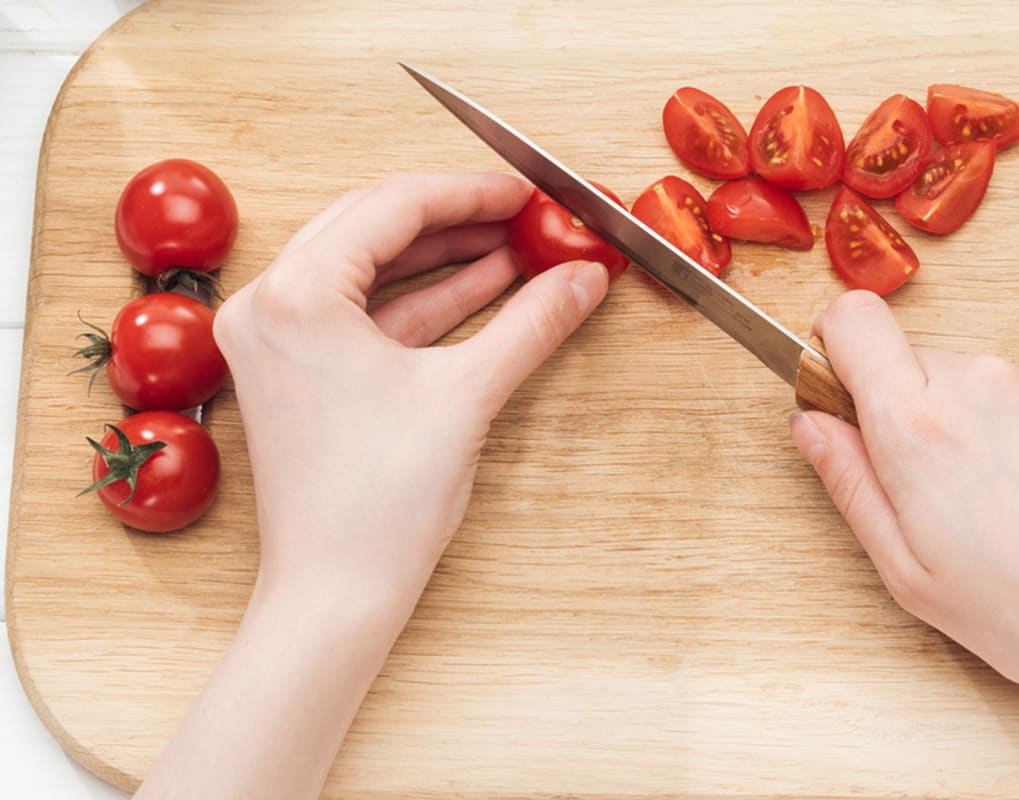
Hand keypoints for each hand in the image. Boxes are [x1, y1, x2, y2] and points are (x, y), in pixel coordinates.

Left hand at [135, 173, 609, 799]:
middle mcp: (270, 306)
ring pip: (369, 269)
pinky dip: (420, 303)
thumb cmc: (378, 506)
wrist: (335, 594)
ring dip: (443, 260)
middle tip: (522, 215)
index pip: (392, 207)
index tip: (524, 190)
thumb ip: (531, 323)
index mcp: (297, 295)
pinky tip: (481, 291)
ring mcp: (277, 341)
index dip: (468, 192)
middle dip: (456, 220)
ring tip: (515, 249)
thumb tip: (582, 278)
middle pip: (373, 228)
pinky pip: (363, 315)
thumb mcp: (467, 396)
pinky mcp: (295, 373)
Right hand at [791, 291, 1018, 765]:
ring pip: (969, 380)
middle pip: (909, 360)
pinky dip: (1018, 432)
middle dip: (902, 411)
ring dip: (965, 424)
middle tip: (926, 489)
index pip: (852, 320)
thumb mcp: (908, 569)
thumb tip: (812, 427)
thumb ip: (849, 482)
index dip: (833, 348)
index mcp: (920, 425)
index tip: (838, 394)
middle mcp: (982, 383)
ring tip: (996, 505)